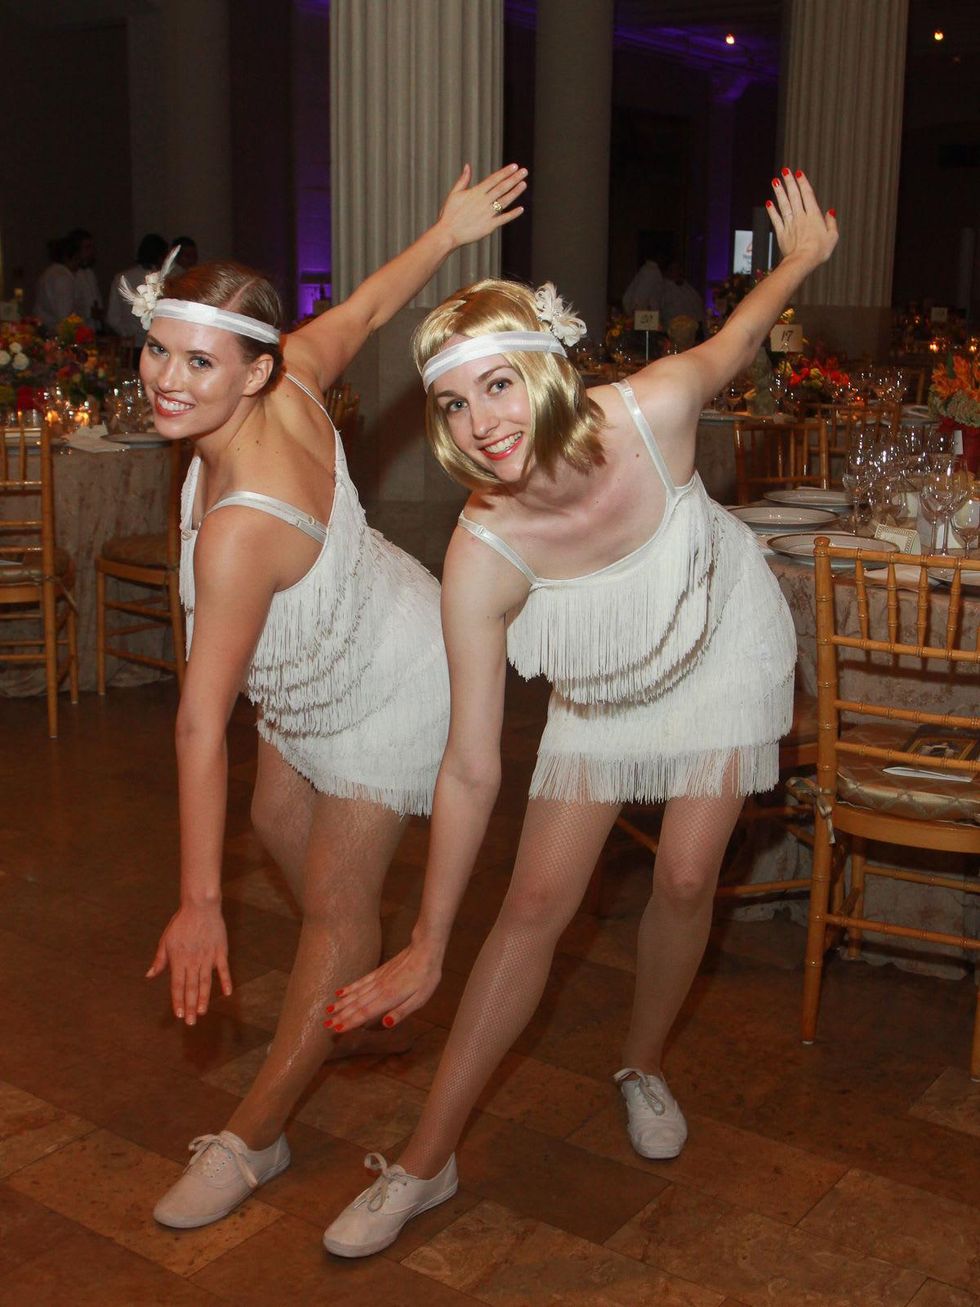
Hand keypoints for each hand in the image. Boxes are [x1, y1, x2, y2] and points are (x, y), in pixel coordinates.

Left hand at [146, 903, 231, 1024]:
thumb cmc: (181, 923)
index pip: (177, 985)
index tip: (179, 1015)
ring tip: (203, 1012)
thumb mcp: (166, 940)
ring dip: (204, 998)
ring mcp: (208, 957)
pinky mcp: (220, 951)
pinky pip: (223, 969)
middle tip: (191, 1022)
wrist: (200, 907)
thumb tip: (150, 975)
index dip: (178, 1001)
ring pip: (206, 982)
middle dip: (190, 1006)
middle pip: (191, 988)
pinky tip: (227, 993)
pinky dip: (226, 981)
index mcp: (178, 960)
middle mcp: (193, 961)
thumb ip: (160, 960)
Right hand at [325, 940, 442, 1033]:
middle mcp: (379, 989)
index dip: (350, 1022)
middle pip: (356, 1004)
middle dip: (341, 1015)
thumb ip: (402, 1012)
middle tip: (325, 1024)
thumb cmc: (426, 977)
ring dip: (342, 1003)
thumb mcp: (420, 999)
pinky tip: (340, 992)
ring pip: (356, 993)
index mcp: (389, 998)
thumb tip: (386, 1025)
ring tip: (328, 1010)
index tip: (336, 1029)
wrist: (425, 949)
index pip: (365, 1013)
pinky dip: (349, 988)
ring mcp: (378, 979)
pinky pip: (361, 982)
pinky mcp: (379, 972)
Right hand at [436, 162, 526, 248]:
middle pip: (502, 187)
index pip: (494, 179)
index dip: (505, 172)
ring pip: (505, 201)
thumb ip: (463, 180)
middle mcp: (483, 201)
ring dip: (515, 192)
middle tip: (524, 171)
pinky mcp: (489, 226)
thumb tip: (468, 166)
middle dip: (514, 178)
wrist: (448, 233)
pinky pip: (503, 219)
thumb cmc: (449, 214)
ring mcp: (487, 214)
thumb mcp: (454, 194)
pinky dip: (512, 214)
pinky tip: (521, 209)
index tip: (514, 166)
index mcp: (476, 192)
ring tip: (524, 184)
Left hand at [766, 168, 837, 272]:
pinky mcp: (781, 234)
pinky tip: (768, 203)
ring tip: (775, 181)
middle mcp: (800, 217)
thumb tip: (830, 211)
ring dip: (779, 192)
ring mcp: (790, 225)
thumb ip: (831, 223)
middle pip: (794, 196)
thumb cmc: (819, 251)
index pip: (808, 195)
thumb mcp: (833, 237)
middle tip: (785, 171)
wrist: (802, 262)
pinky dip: (772, 211)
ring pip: (784, 205)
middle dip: (789, 182)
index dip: (803, 183)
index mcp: (814, 216)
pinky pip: (776, 220)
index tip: (798, 173)